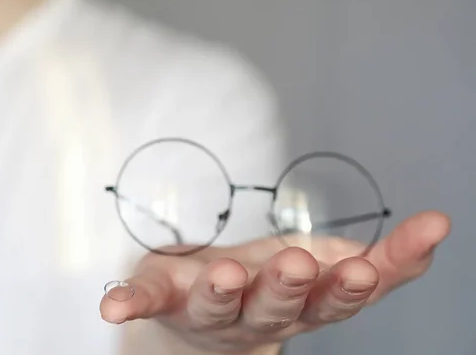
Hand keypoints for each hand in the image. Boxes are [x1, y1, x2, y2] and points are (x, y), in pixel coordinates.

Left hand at [100, 211, 449, 353]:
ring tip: (226, 275)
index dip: (382, 271)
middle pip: (283, 306)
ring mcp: (211, 311)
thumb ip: (375, 259)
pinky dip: (129, 303)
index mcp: (306, 299)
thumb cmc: (266, 281)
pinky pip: (146, 303)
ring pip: (222, 309)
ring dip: (225, 294)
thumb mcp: (324, 266)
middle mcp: (262, 312)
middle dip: (291, 287)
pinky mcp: (165, 300)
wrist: (208, 313)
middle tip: (299, 265)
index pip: (350, 292)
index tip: (408, 242)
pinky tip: (112, 306)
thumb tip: (435, 231)